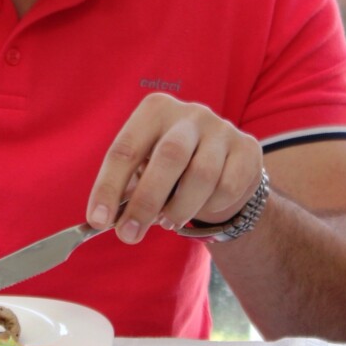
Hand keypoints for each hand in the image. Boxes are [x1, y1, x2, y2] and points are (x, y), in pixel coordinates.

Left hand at [86, 93, 262, 243]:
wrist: (223, 165)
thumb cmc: (170, 168)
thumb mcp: (144, 167)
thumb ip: (125, 189)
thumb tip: (102, 219)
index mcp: (154, 110)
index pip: (125, 149)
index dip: (108, 187)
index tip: (97, 220)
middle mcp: (189, 114)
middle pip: (168, 157)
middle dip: (145, 202)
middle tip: (129, 234)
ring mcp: (222, 128)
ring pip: (202, 175)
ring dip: (179, 208)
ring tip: (167, 221)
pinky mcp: (248, 148)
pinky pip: (228, 186)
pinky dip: (209, 206)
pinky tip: (200, 208)